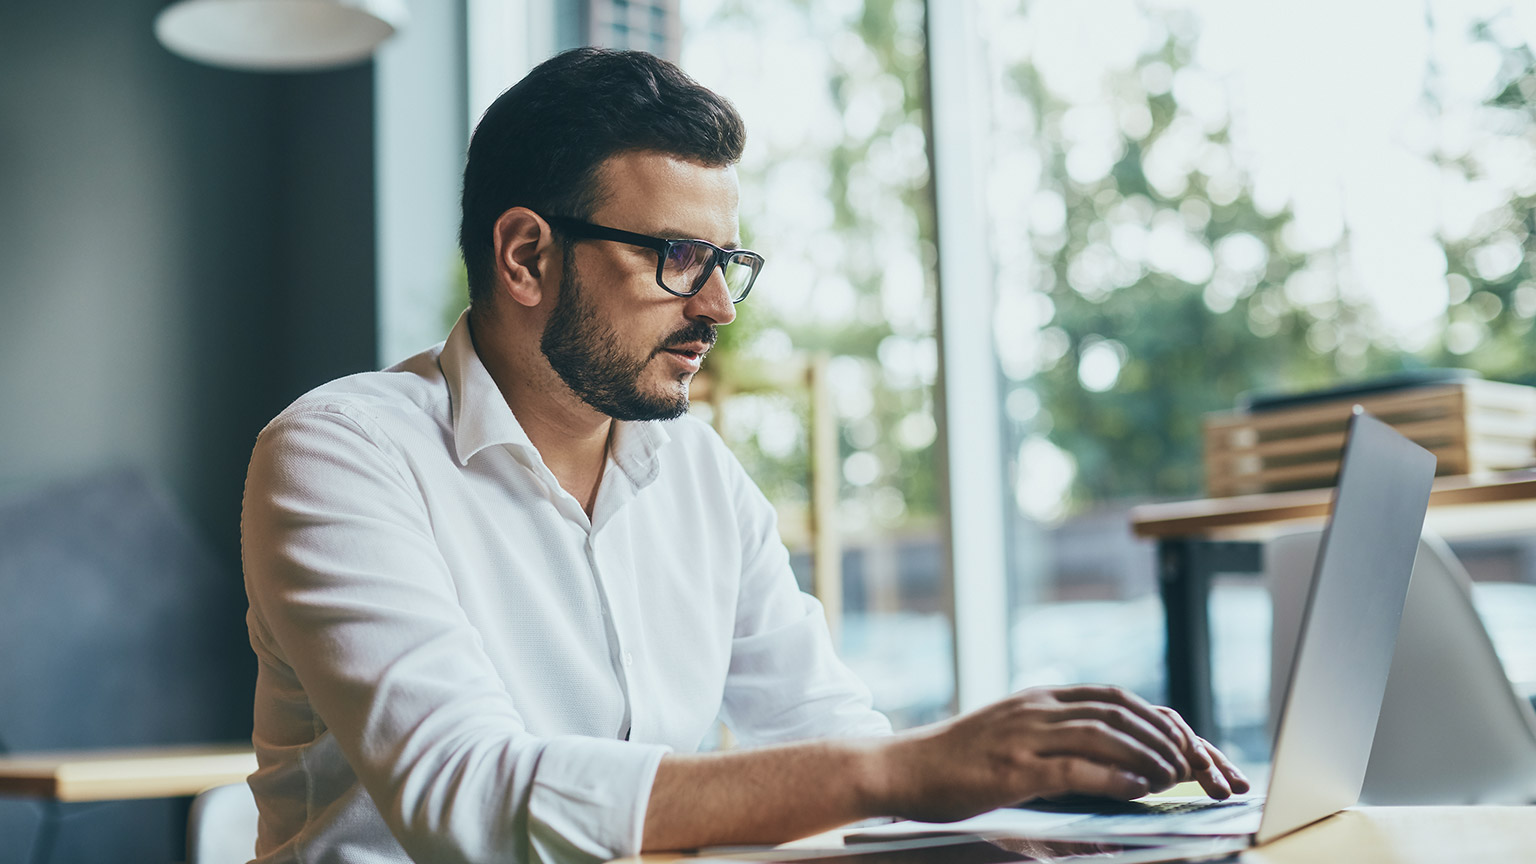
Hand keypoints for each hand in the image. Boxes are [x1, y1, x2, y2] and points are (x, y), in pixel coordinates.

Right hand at [871, 684, 1250, 823]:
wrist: (901, 768)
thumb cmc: (958, 762)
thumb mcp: (1012, 737)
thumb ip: (1056, 738)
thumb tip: (1114, 761)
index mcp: (1040, 698)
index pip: (1117, 698)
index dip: (1161, 719)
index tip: (1193, 747)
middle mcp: (1037, 708)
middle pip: (1121, 711)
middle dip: (1169, 737)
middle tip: (1200, 767)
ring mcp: (1023, 735)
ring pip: (1104, 733)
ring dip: (1149, 755)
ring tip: (1178, 778)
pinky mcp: (1011, 768)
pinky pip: (1073, 767)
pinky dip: (1113, 777)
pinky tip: (1139, 790)